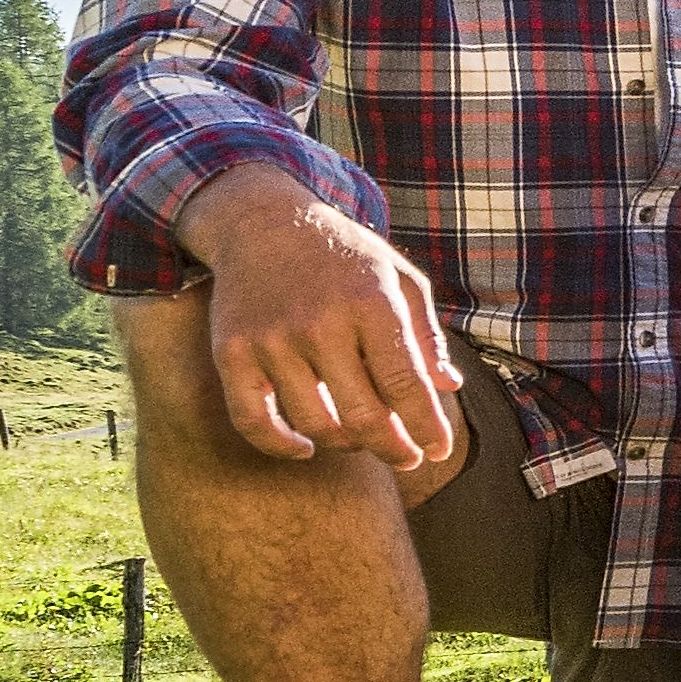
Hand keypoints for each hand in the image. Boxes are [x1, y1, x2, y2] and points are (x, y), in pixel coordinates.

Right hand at [186, 179, 458, 481]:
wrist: (263, 223)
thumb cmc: (344, 257)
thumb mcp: (398, 278)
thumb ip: (425, 334)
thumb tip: (449, 388)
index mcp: (371, 303)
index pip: (405, 384)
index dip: (427, 427)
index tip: (438, 450)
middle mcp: (320, 322)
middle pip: (362, 416)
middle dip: (393, 448)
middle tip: (407, 459)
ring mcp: (271, 339)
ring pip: (314, 424)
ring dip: (345, 445)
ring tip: (361, 438)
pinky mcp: (231, 352)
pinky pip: (252, 421)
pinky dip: (279, 446)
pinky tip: (305, 447)